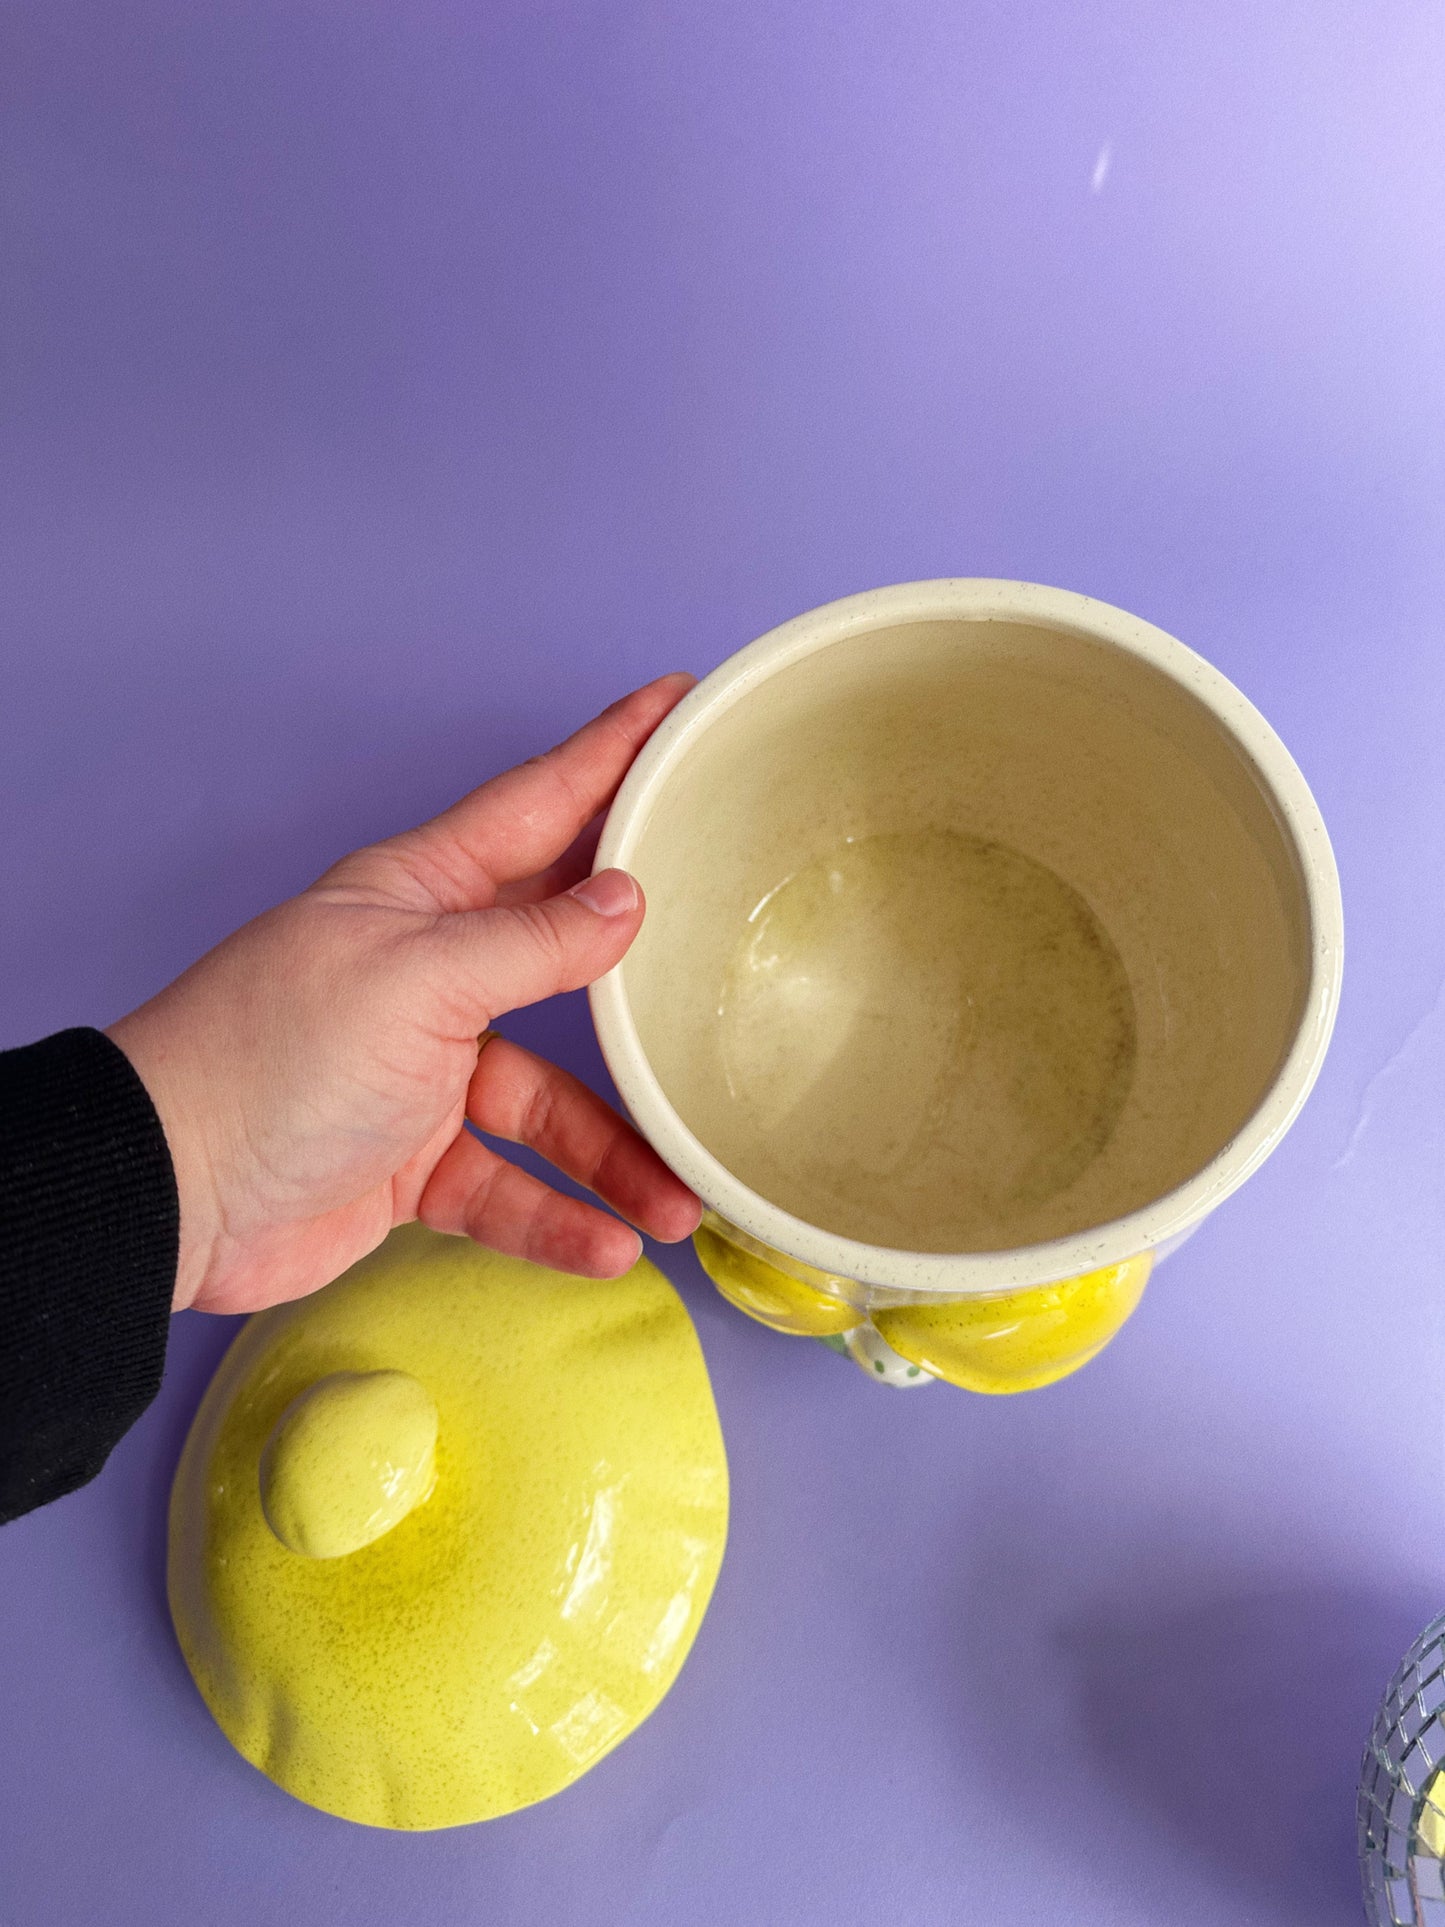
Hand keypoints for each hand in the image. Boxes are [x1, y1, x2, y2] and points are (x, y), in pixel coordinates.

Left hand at [107, 676, 701, 1314]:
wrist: (171, 1191)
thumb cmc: (275, 1056)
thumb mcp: (417, 979)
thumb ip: (532, 943)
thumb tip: (627, 899)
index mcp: (422, 894)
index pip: (538, 804)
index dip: (610, 752)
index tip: (678, 699)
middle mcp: (433, 972)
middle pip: (567, 955)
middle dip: (647, 962)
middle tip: (733, 941)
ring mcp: (426, 1072)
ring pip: (551, 1103)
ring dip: (614, 1153)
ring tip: (678, 1201)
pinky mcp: (416, 1160)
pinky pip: (508, 1185)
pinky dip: (555, 1218)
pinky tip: (610, 1245)